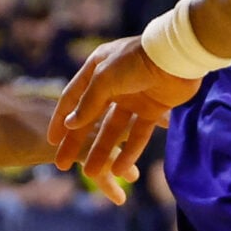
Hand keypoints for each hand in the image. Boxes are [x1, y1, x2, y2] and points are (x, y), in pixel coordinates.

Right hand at [47, 36, 198, 205]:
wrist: (178, 57)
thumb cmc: (137, 61)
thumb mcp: (105, 79)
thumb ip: (88, 103)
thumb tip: (71, 125)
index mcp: (96, 69)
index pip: (72, 98)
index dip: (61, 119)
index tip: (52, 141)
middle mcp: (112, 84)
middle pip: (90, 119)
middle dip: (76, 142)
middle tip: (62, 164)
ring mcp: (132, 98)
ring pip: (113, 130)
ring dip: (102, 152)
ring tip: (89, 173)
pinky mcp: (152, 110)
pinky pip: (137, 134)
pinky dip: (130, 151)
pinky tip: (120, 170)